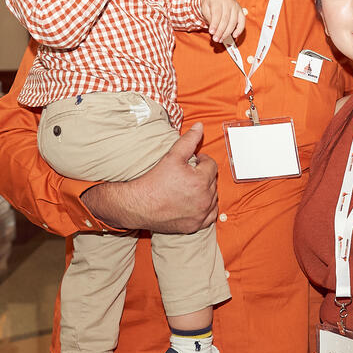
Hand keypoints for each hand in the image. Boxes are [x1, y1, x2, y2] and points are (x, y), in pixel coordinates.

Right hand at [80, 122, 218, 233]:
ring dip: (206, 190)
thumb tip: (200, 126)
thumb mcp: (172, 156)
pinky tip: (195, 202)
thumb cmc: (154, 181)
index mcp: (201, 180)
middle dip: (203, 175)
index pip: (211, 165)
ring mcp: (201, 214)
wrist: (138, 205)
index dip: (201, 161)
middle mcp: (204, 198)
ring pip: (213, 197)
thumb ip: (188, 140)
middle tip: (188, 174)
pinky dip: (206, 208)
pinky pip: (211, 215)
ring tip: (189, 186)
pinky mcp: (196, 225)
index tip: (191, 162)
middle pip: (212, 181)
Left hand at [201, 0, 246, 44]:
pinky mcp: (241, 11)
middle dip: (220, 31)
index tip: (211, 32)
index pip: (217, 14)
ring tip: (221, 39)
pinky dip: (239, 30)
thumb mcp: (205, 8)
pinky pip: (242, 22)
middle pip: (225, 19)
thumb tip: (214, 30)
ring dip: (227, 33)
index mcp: (218, 0)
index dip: (215, 24)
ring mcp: (236, 7)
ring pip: (233, 22)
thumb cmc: (211, 3)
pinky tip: (234, 35)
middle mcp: (228, 2)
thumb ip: (209, 18)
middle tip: (216, 39)